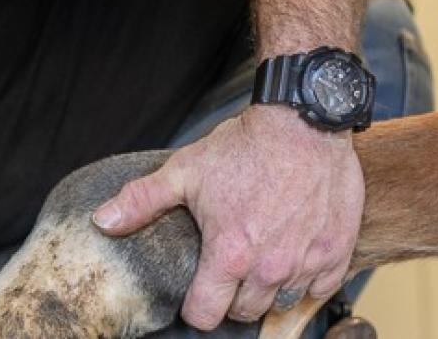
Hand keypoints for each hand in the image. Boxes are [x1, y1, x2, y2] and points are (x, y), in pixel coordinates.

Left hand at [93, 106, 364, 329]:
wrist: (303, 120)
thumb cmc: (245, 146)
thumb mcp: (185, 171)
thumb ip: (141, 202)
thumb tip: (101, 223)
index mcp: (229, 256)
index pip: (205, 316)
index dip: (196, 306)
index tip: (198, 289)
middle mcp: (270, 268)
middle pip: (244, 312)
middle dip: (233, 296)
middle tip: (230, 266)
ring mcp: (307, 262)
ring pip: (281, 302)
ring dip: (269, 287)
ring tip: (261, 256)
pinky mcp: (336, 252)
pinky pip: (319, 289)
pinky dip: (307, 278)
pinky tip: (294, 253)